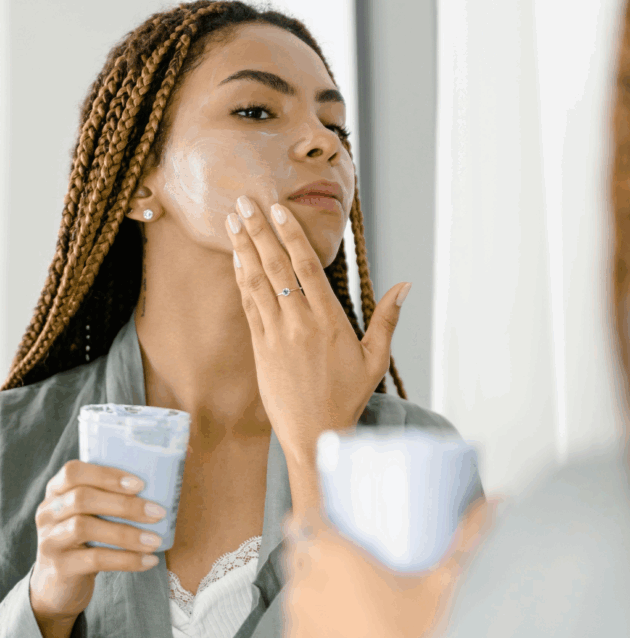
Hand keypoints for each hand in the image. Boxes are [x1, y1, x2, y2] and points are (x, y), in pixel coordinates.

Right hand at [30, 460, 165, 634]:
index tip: (140, 484)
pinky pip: (94, 559)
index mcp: (56, 491)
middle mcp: (48, 512)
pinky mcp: (59, 567)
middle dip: (124, 505)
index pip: (74, 472)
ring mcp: (49, 540)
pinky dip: (126, 560)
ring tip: (155, 540)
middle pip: (82, 498)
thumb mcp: (90, 515)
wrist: (58, 586)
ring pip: (85, 528)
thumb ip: (109, 497)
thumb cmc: (85, 540)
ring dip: (127, 534)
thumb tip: (160, 486)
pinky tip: (148, 560)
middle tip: (158, 512)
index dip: (106, 475)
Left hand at [225, 196, 410, 500]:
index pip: (306, 266)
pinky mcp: (260, 348)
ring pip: (256, 282)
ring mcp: (275, 335)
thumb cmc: (348, 398)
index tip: (277, 209)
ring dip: (243, 249)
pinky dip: (241, 279)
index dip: (290, 234)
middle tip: (244, 201)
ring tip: (232, 220)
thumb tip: (406, 285)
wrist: (315, 436)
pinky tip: (236, 259)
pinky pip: (249, 305)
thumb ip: (387, 319)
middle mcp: (299, 322)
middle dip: (259, 231)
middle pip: (276, 266)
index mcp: (329, 320)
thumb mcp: (375, 360)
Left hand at [282, 499, 496, 637]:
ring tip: (351, 590)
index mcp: (332, 558)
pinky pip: (300, 623)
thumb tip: (497, 506)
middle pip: (298, 551)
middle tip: (349, 550)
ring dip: (315, 584)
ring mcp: (297, 624)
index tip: (336, 515)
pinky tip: (347, 627)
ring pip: (297, 588)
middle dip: (316, 547)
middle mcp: (305, 587)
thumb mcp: (445, 587)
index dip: (317, 514)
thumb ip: (470, 539)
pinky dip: (316, 619)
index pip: (304, 518)